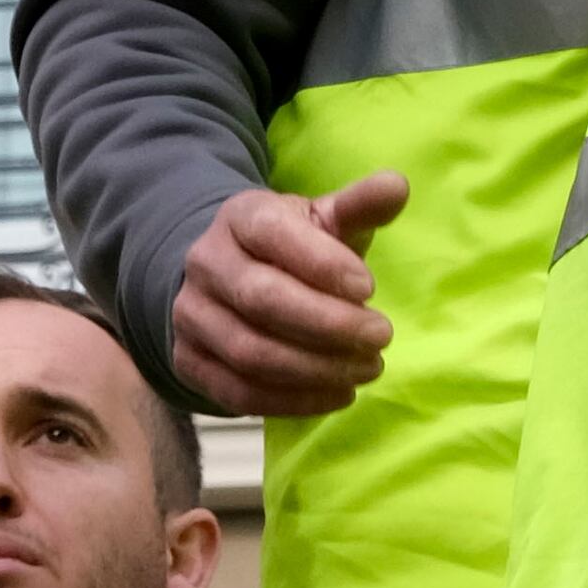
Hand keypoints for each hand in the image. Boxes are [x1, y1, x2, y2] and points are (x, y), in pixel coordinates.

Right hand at [169, 173, 404, 415]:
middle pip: (262, 300)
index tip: (369, 289)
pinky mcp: (189, 362)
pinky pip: (238, 392)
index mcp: (240, 217)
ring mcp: (191, 316)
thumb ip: (358, 206)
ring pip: (250, 352)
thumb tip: (398, 186)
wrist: (226, 278)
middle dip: (328, 324)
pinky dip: (293, 401)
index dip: (322, 263)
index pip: (273, 233)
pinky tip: (338, 395)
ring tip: (367, 369)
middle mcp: (206, 263)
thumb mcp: (323, 219)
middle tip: (381, 338)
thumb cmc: (291, 249)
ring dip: (316, 368)